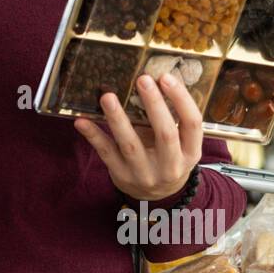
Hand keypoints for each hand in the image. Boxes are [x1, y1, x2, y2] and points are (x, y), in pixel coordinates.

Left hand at [73, 72, 201, 201]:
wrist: (156, 196)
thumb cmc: (166, 157)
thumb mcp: (178, 143)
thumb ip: (168, 117)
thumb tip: (150, 79)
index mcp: (190, 152)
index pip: (192, 124)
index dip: (181, 99)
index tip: (166, 76)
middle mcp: (171, 165)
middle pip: (166, 134)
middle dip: (154, 105)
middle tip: (143, 79)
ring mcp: (145, 173)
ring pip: (131, 145)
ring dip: (118, 119)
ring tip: (107, 96)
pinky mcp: (121, 176)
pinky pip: (106, 153)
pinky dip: (93, 136)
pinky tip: (81, 121)